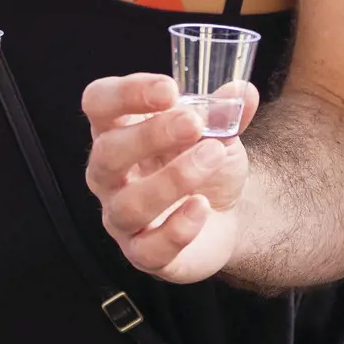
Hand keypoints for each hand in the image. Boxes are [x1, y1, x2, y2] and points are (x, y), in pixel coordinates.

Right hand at [81, 72, 254, 282]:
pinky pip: (150, 248)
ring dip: (172, 179)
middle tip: (194, 123)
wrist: (224, 214)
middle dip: (151, 135)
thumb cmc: (204, 163)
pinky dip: (178, 228)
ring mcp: (121, 217)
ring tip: (210, 158)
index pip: (99, 103)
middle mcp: (108, 174)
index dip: (127, 94)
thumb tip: (244, 91)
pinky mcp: (142, 254)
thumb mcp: (218, 132)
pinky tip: (202, 207)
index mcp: (117, 130)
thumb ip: (226, 113)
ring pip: (129, 205)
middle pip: (107, 153)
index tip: (170, 89)